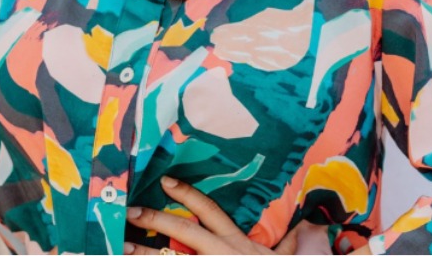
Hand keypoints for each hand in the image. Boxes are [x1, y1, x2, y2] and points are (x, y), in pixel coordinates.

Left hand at [123, 176, 300, 254]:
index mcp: (239, 244)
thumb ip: (296, 243)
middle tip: (130, 212)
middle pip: (185, 232)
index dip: (187, 195)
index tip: (164, 182)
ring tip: (122, 248)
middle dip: (156, 220)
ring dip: (147, 255)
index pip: (210, 212)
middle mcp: (224, 255)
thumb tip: (309, 223)